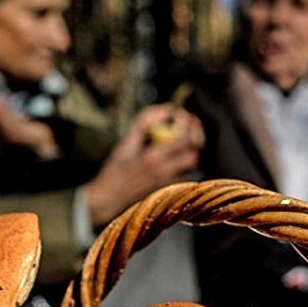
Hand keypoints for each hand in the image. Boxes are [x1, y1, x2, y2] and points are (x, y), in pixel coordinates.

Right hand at [83, 104, 203, 227]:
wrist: (111, 197)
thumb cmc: (116, 169)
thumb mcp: (126, 143)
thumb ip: (144, 124)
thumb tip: (166, 109)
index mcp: (153, 158)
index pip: (183, 138)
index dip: (186, 124)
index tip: (181, 114)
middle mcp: (164, 171)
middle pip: (193, 152)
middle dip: (196, 135)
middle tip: (191, 123)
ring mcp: (168, 182)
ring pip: (192, 163)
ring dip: (192, 148)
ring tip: (185, 137)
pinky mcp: (168, 188)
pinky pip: (186, 172)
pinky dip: (186, 160)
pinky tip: (179, 152)